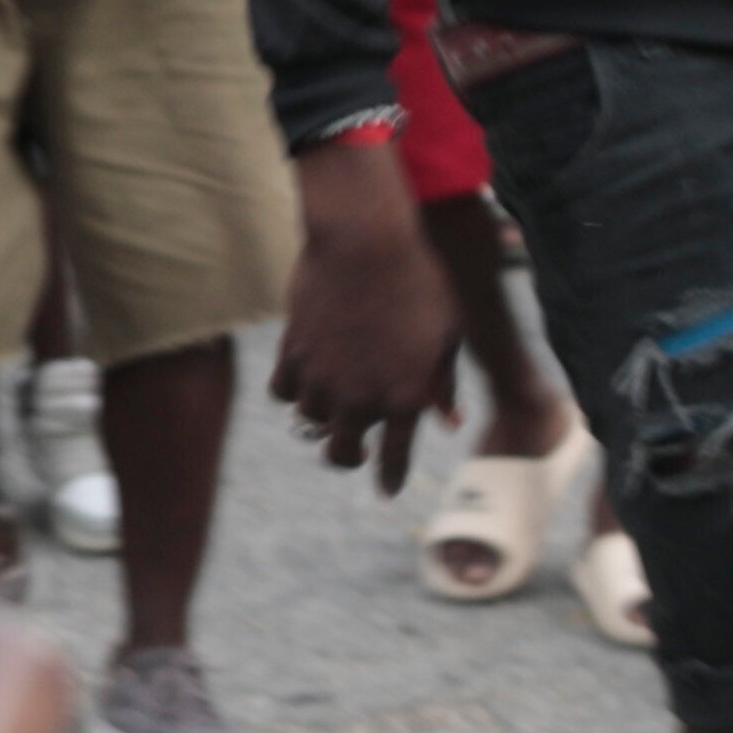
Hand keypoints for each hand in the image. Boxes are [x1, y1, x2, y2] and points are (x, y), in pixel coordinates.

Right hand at [272, 138, 464, 487]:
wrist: (367, 243)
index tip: (387, 489)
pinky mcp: (292, 352)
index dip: (391, 478)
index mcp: (407, 397)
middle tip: (353, 451)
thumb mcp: (447, 333)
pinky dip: (294, 390)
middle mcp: (361, 397)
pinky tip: (306, 379)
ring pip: (312, 422)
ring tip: (336, 398)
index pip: (395, 459)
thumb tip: (449, 422)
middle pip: (343, 454)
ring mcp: (323, 377)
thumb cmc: (420, 283)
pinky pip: (283, 392)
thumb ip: (443, 382)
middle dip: (349, 457)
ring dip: (325, 416)